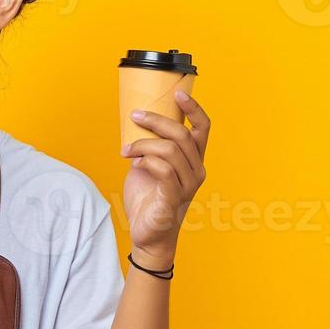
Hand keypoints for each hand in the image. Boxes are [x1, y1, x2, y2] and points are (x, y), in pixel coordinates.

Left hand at [119, 89, 211, 265]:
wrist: (147, 235)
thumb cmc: (148, 199)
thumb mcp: (148, 165)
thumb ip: (150, 146)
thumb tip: (136, 123)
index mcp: (193, 161)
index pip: (203, 129)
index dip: (194, 109)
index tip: (178, 94)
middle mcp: (196, 171)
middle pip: (183, 135)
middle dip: (157, 121)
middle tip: (135, 117)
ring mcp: (187, 186)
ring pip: (171, 150)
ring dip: (144, 144)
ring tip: (127, 150)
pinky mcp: (173, 199)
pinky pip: (164, 170)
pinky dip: (147, 161)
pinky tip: (135, 162)